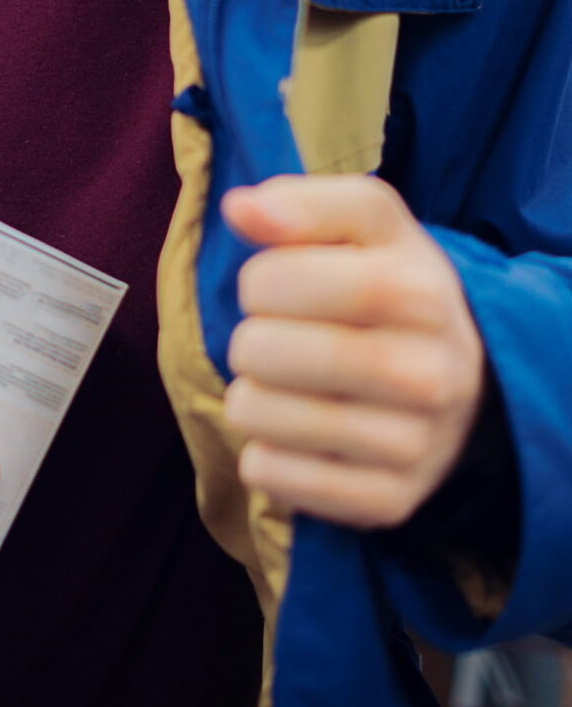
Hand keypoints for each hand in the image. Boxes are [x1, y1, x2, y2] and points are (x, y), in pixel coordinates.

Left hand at [221, 174, 484, 528]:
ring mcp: (412, 445)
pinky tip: (300, 437)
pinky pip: (268, 474)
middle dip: (249, 340)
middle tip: (283, 341)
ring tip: (292, 388)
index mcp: (419, 290)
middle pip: (257, 351)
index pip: (272, 281)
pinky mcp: (386, 501)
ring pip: (253, 414)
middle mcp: (428, 373)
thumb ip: (301, 205)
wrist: (465, 380)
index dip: (258, 281)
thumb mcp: (365, 228)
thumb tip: (241, 206)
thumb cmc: (391, 289)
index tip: (283, 286)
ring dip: (250, 397)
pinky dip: (263, 453)